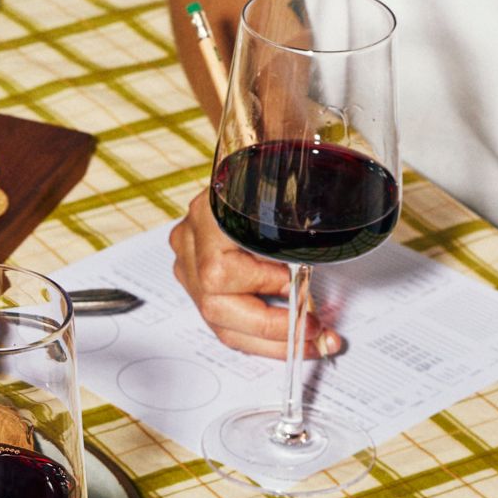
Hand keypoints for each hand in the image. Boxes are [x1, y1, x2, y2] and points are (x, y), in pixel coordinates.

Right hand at [169, 189, 340, 358]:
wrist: (261, 157)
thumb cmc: (278, 178)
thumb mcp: (291, 205)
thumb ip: (294, 246)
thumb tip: (307, 295)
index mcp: (207, 215)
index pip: (220, 275)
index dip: (261, 295)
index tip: (302, 303)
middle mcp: (189, 240)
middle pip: (215, 307)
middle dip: (269, 330)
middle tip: (310, 333)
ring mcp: (187, 261)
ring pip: (218, 321)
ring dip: (265, 339)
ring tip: (303, 341)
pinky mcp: (196, 276)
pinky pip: (222, 317)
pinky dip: (255, 331)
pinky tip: (282, 335)